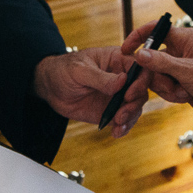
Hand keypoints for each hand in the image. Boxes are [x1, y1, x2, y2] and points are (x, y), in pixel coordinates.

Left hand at [34, 48, 149, 135]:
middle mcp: (122, 78)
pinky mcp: (112, 110)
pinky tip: (116, 133)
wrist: (50, 88)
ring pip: (135, 106)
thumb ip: (100, 77)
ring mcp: (118, 95)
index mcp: (118, 60)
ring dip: (130, 117)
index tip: (129, 94)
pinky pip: (125, 119)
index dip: (140, 81)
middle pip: (141, 90)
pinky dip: (124, 127)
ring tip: (118, 125)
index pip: (140, 67)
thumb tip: (123, 80)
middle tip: (121, 114)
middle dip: (134, 104)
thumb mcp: (79, 70)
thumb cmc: (64, 70)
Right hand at [117, 22, 192, 123]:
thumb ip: (161, 62)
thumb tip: (139, 54)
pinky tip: (184, 96)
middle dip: (157, 75)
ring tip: (182, 92)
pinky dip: (170, 93)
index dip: (138, 37)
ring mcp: (179, 66)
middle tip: (166, 84)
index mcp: (185, 38)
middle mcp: (181, 49)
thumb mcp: (186, 71)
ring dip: (165, 86)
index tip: (126, 49)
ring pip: (156, 74)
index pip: (155, 30)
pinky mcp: (179, 80)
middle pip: (152, 57)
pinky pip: (163, 85)